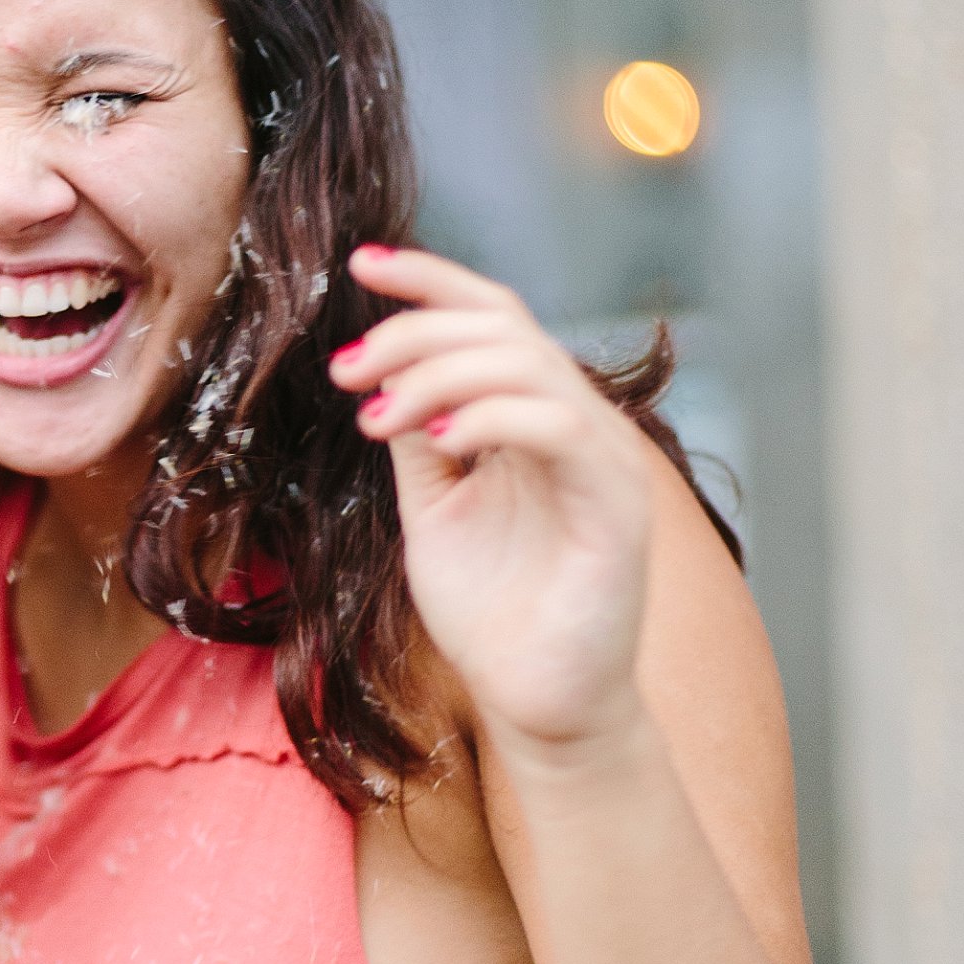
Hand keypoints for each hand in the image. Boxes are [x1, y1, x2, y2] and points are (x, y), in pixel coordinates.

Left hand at [331, 245, 651, 753]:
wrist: (534, 700)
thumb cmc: (489, 608)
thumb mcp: (433, 505)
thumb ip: (418, 437)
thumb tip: (382, 371)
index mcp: (526, 419)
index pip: (490, 318)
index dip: (431, 279)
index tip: (359, 263)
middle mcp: (571, 425)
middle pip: (504, 326)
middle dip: (414, 332)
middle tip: (346, 372)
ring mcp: (600, 461)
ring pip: (529, 364)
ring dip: (438, 373)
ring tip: (377, 416)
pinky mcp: (617, 505)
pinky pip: (561, 426)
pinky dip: (494, 416)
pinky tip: (439, 438)